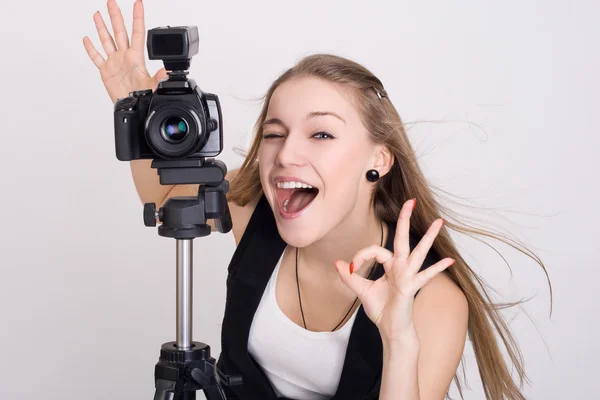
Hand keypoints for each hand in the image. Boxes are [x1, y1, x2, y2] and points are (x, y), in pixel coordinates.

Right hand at [83, 0, 167, 102]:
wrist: (131, 107)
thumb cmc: (142, 97)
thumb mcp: (152, 86)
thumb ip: (159, 78)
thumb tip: (167, 71)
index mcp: (136, 57)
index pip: (137, 32)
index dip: (138, 17)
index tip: (138, 3)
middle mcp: (124, 56)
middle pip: (119, 31)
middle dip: (116, 16)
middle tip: (112, 1)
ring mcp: (114, 62)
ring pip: (107, 40)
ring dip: (102, 27)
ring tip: (98, 13)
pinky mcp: (106, 71)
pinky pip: (96, 57)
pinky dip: (91, 48)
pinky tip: (87, 39)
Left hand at [334, 199, 454, 342]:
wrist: (391, 329)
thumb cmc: (381, 310)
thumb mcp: (361, 290)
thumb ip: (350, 276)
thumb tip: (338, 262)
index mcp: (389, 265)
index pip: (376, 250)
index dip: (361, 256)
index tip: (351, 268)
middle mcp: (401, 267)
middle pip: (402, 239)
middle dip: (405, 220)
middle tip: (410, 201)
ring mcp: (408, 276)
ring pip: (418, 252)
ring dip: (428, 237)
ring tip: (439, 221)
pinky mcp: (412, 287)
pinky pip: (426, 275)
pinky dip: (437, 268)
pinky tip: (450, 261)